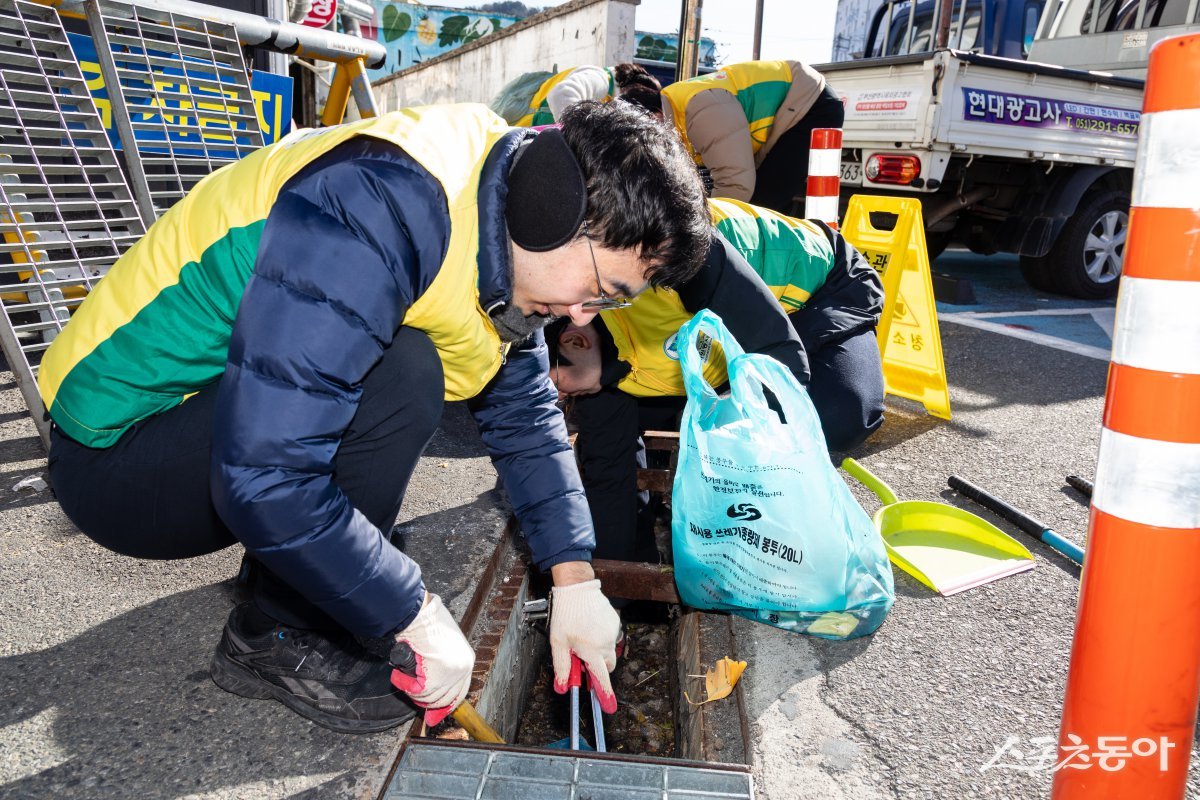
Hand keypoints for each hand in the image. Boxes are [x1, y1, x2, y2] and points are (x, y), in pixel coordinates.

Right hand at [389, 593, 473, 725]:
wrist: (418, 614)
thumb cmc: (426, 622)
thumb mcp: (440, 644)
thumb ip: (439, 664)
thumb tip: (429, 687)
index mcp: (466, 659)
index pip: (459, 691)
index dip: (445, 705)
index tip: (434, 715)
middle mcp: (463, 668)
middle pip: (445, 699)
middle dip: (426, 702)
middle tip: (411, 693)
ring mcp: (452, 674)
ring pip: (430, 698)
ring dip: (413, 691)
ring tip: (403, 677)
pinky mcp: (437, 676)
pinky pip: (419, 692)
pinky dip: (406, 686)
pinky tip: (400, 675)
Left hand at [549, 578, 620, 712]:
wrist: (577, 588)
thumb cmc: (565, 614)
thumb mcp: (558, 642)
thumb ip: (562, 666)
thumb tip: (562, 687)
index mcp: (591, 650)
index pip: (601, 678)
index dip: (604, 693)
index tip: (609, 706)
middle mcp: (605, 643)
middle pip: (607, 666)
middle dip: (598, 666)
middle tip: (582, 658)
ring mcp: (612, 632)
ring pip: (608, 651)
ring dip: (598, 650)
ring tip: (583, 636)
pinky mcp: (615, 623)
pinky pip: (610, 637)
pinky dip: (601, 637)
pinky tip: (590, 626)